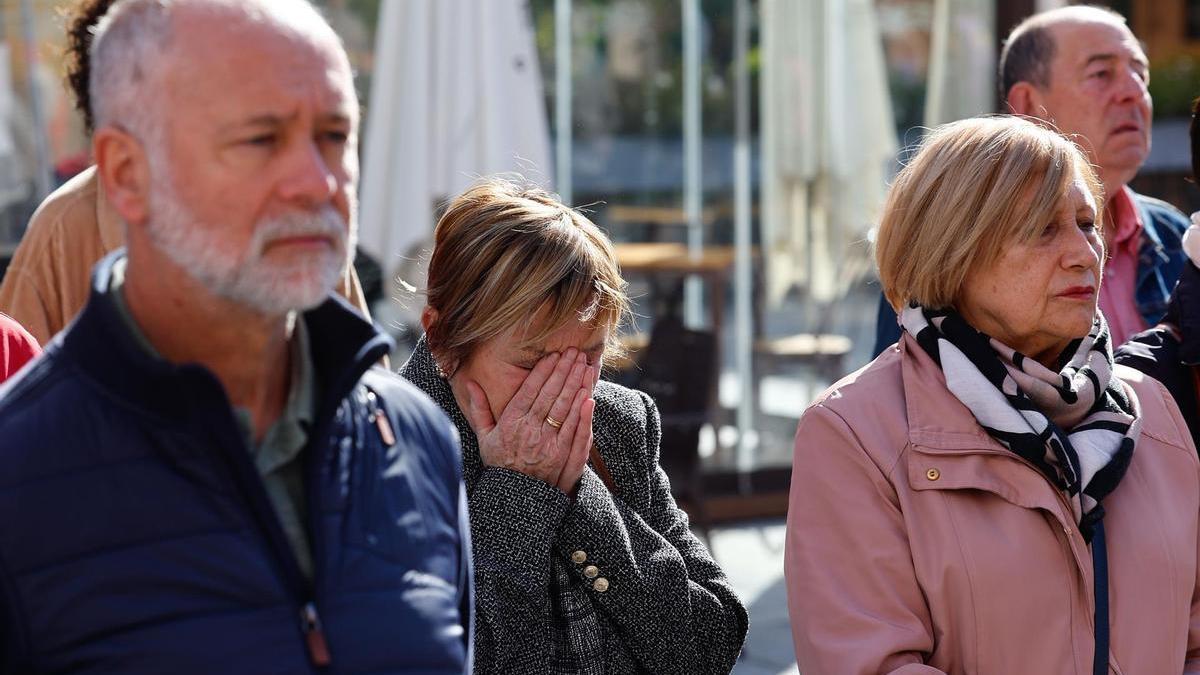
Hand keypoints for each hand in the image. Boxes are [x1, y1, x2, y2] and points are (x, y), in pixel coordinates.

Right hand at [461, 348, 595, 492]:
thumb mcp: (484, 436)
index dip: (544, 371)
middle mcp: (530, 431)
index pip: (530, 390)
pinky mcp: (563, 455)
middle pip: (551, 394)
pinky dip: (583, 411)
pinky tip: (589, 394)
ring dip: (577, 384)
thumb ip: (480, 408)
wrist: (515, 498)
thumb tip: (470, 383)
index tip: (554, 355)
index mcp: (511, 423)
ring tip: (585, 366)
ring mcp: (548, 443)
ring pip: (566, 408)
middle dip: (564, 370)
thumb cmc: (499, 464)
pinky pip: (575, 429)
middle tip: (575, 352)